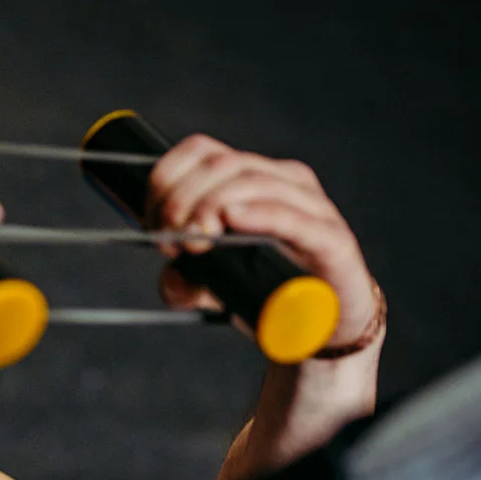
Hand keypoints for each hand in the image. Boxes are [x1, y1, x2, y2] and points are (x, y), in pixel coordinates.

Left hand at [147, 135, 379, 349]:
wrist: (327, 329)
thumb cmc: (271, 294)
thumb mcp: (214, 287)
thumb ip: (185, 282)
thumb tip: (171, 277)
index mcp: (251, 179)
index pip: (200, 151)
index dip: (165, 179)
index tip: (150, 221)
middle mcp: (282, 181)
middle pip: (220, 165)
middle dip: (181, 200)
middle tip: (170, 241)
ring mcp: (310, 205)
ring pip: (252, 182)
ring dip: (210, 207)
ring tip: (194, 241)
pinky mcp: (330, 238)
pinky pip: (294, 217)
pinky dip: (259, 214)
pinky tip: (233, 219)